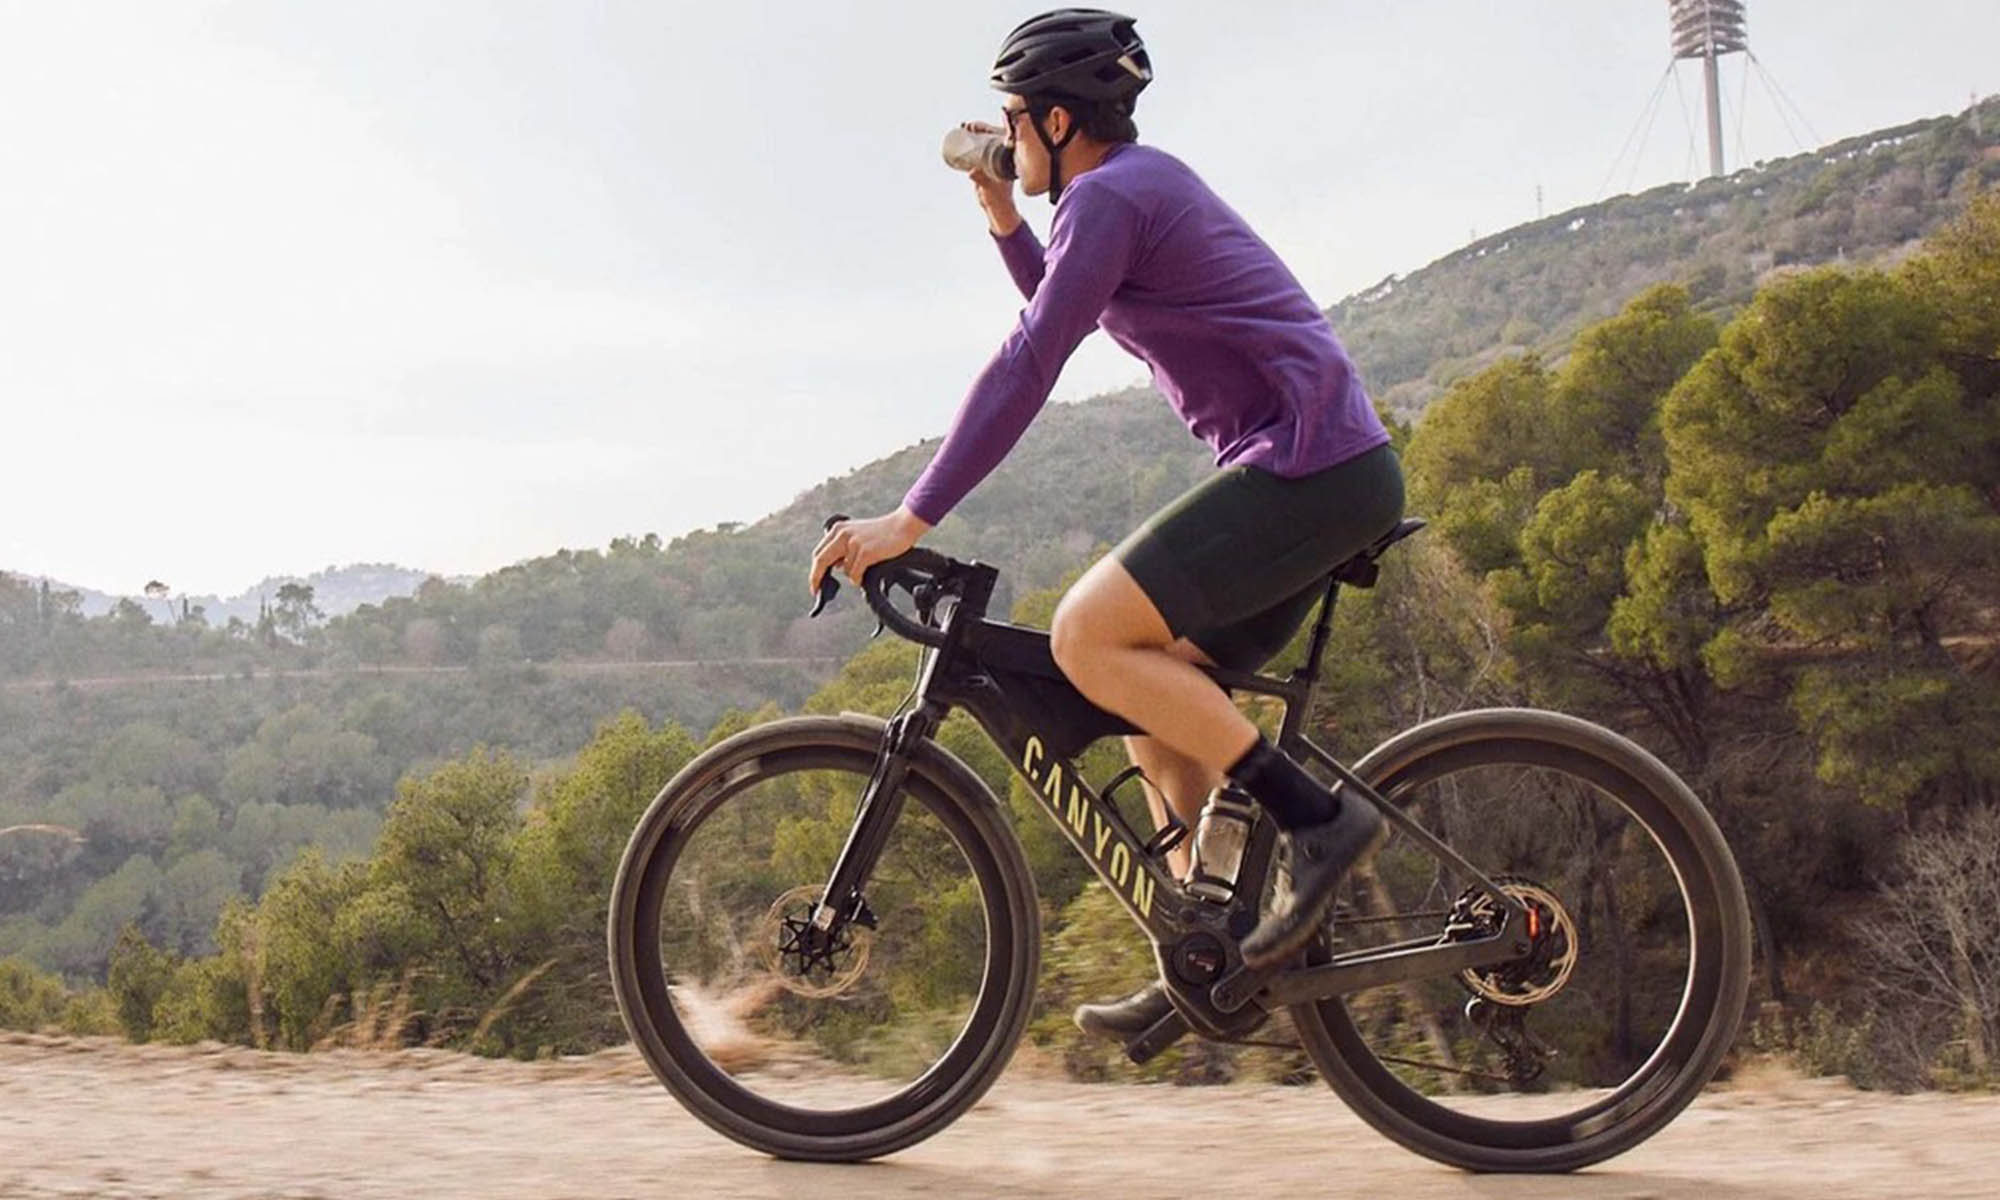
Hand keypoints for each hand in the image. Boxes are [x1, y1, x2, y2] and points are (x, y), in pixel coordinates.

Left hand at [808, 507, 931, 594]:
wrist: (902, 525)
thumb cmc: (882, 532)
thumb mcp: (857, 535)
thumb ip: (843, 549)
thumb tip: (835, 567)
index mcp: (838, 530)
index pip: (818, 552)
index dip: (814, 570)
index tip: (814, 583)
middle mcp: (843, 534)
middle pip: (821, 560)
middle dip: (816, 578)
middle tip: (817, 590)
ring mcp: (853, 542)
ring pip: (844, 570)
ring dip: (852, 575)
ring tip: (866, 567)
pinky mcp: (865, 551)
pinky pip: (855, 574)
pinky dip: (858, 578)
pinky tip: (866, 573)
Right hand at [961, 123, 1020, 236]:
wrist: (996, 206)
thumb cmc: (997, 197)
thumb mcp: (988, 187)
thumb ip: (981, 180)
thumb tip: (971, 173)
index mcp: (1007, 158)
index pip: (997, 136)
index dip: (986, 128)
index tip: (975, 126)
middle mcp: (1001, 156)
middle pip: (989, 136)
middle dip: (977, 128)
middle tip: (966, 126)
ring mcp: (993, 158)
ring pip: (983, 141)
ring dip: (973, 132)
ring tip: (962, 127)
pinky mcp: (985, 163)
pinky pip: (978, 148)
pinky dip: (970, 141)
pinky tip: (962, 132)